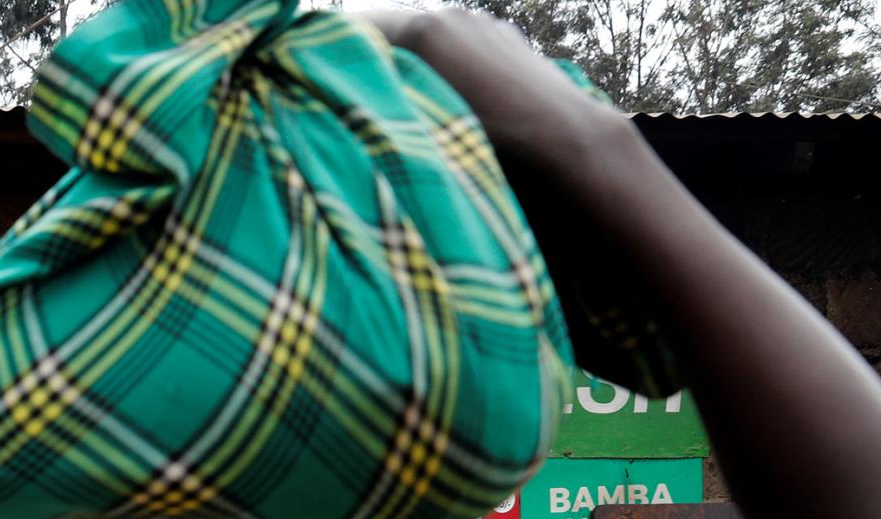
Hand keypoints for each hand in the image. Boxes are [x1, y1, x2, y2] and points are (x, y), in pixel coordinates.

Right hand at [348, 6, 626, 170]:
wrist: (565, 141)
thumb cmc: (488, 139)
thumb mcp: (415, 121)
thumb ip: (377, 93)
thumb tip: (339, 90)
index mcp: (424, 29)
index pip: (356, 27)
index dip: (331, 51)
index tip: (315, 77)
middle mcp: (453, 15)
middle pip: (393, 31)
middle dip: (373, 57)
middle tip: (358, 95)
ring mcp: (484, 24)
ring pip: (429, 38)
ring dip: (413, 62)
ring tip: (409, 101)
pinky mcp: (509, 39)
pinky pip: (462, 45)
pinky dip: (447, 64)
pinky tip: (454, 97)